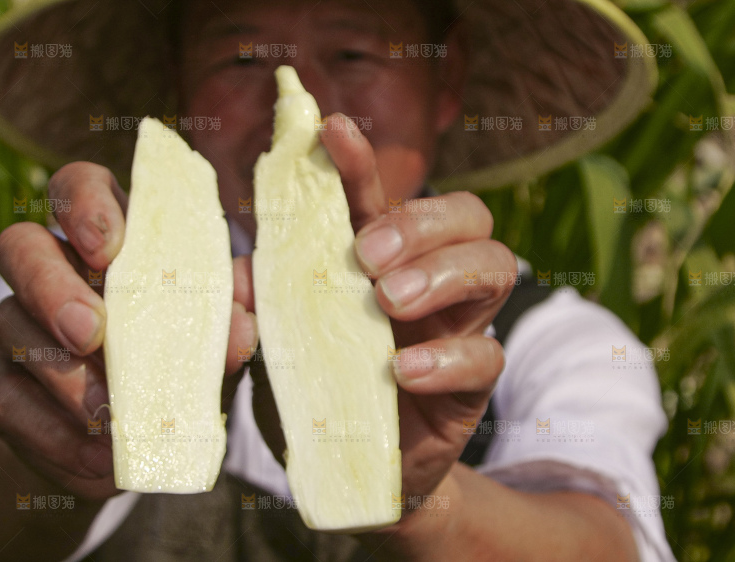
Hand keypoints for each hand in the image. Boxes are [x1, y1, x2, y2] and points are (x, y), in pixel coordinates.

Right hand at [0, 162, 257, 500]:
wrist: (124, 438)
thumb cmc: (176, 361)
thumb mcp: (208, 337)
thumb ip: (227, 316)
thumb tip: (246, 313)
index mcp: (106, 239)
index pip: (77, 187)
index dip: (84, 206)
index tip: (107, 248)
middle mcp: (50, 269)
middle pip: (19, 246)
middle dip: (51, 287)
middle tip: (91, 332)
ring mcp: (16, 324)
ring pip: (9, 325)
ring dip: (61, 375)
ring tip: (109, 416)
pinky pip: (2, 397)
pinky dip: (50, 431)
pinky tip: (93, 455)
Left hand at [249, 114, 513, 522]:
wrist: (349, 475)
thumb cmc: (312, 395)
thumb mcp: (272, 349)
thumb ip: (255, 311)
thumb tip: (238, 280)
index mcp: (377, 263)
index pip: (379, 198)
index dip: (360, 161)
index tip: (332, 130)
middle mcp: (427, 284)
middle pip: (467, 215)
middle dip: (420, 221)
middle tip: (366, 254)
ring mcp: (456, 331)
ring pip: (496, 267)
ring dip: (443, 272)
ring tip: (389, 300)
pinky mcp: (472, 387)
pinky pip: (487, 356)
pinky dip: (446, 359)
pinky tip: (401, 372)